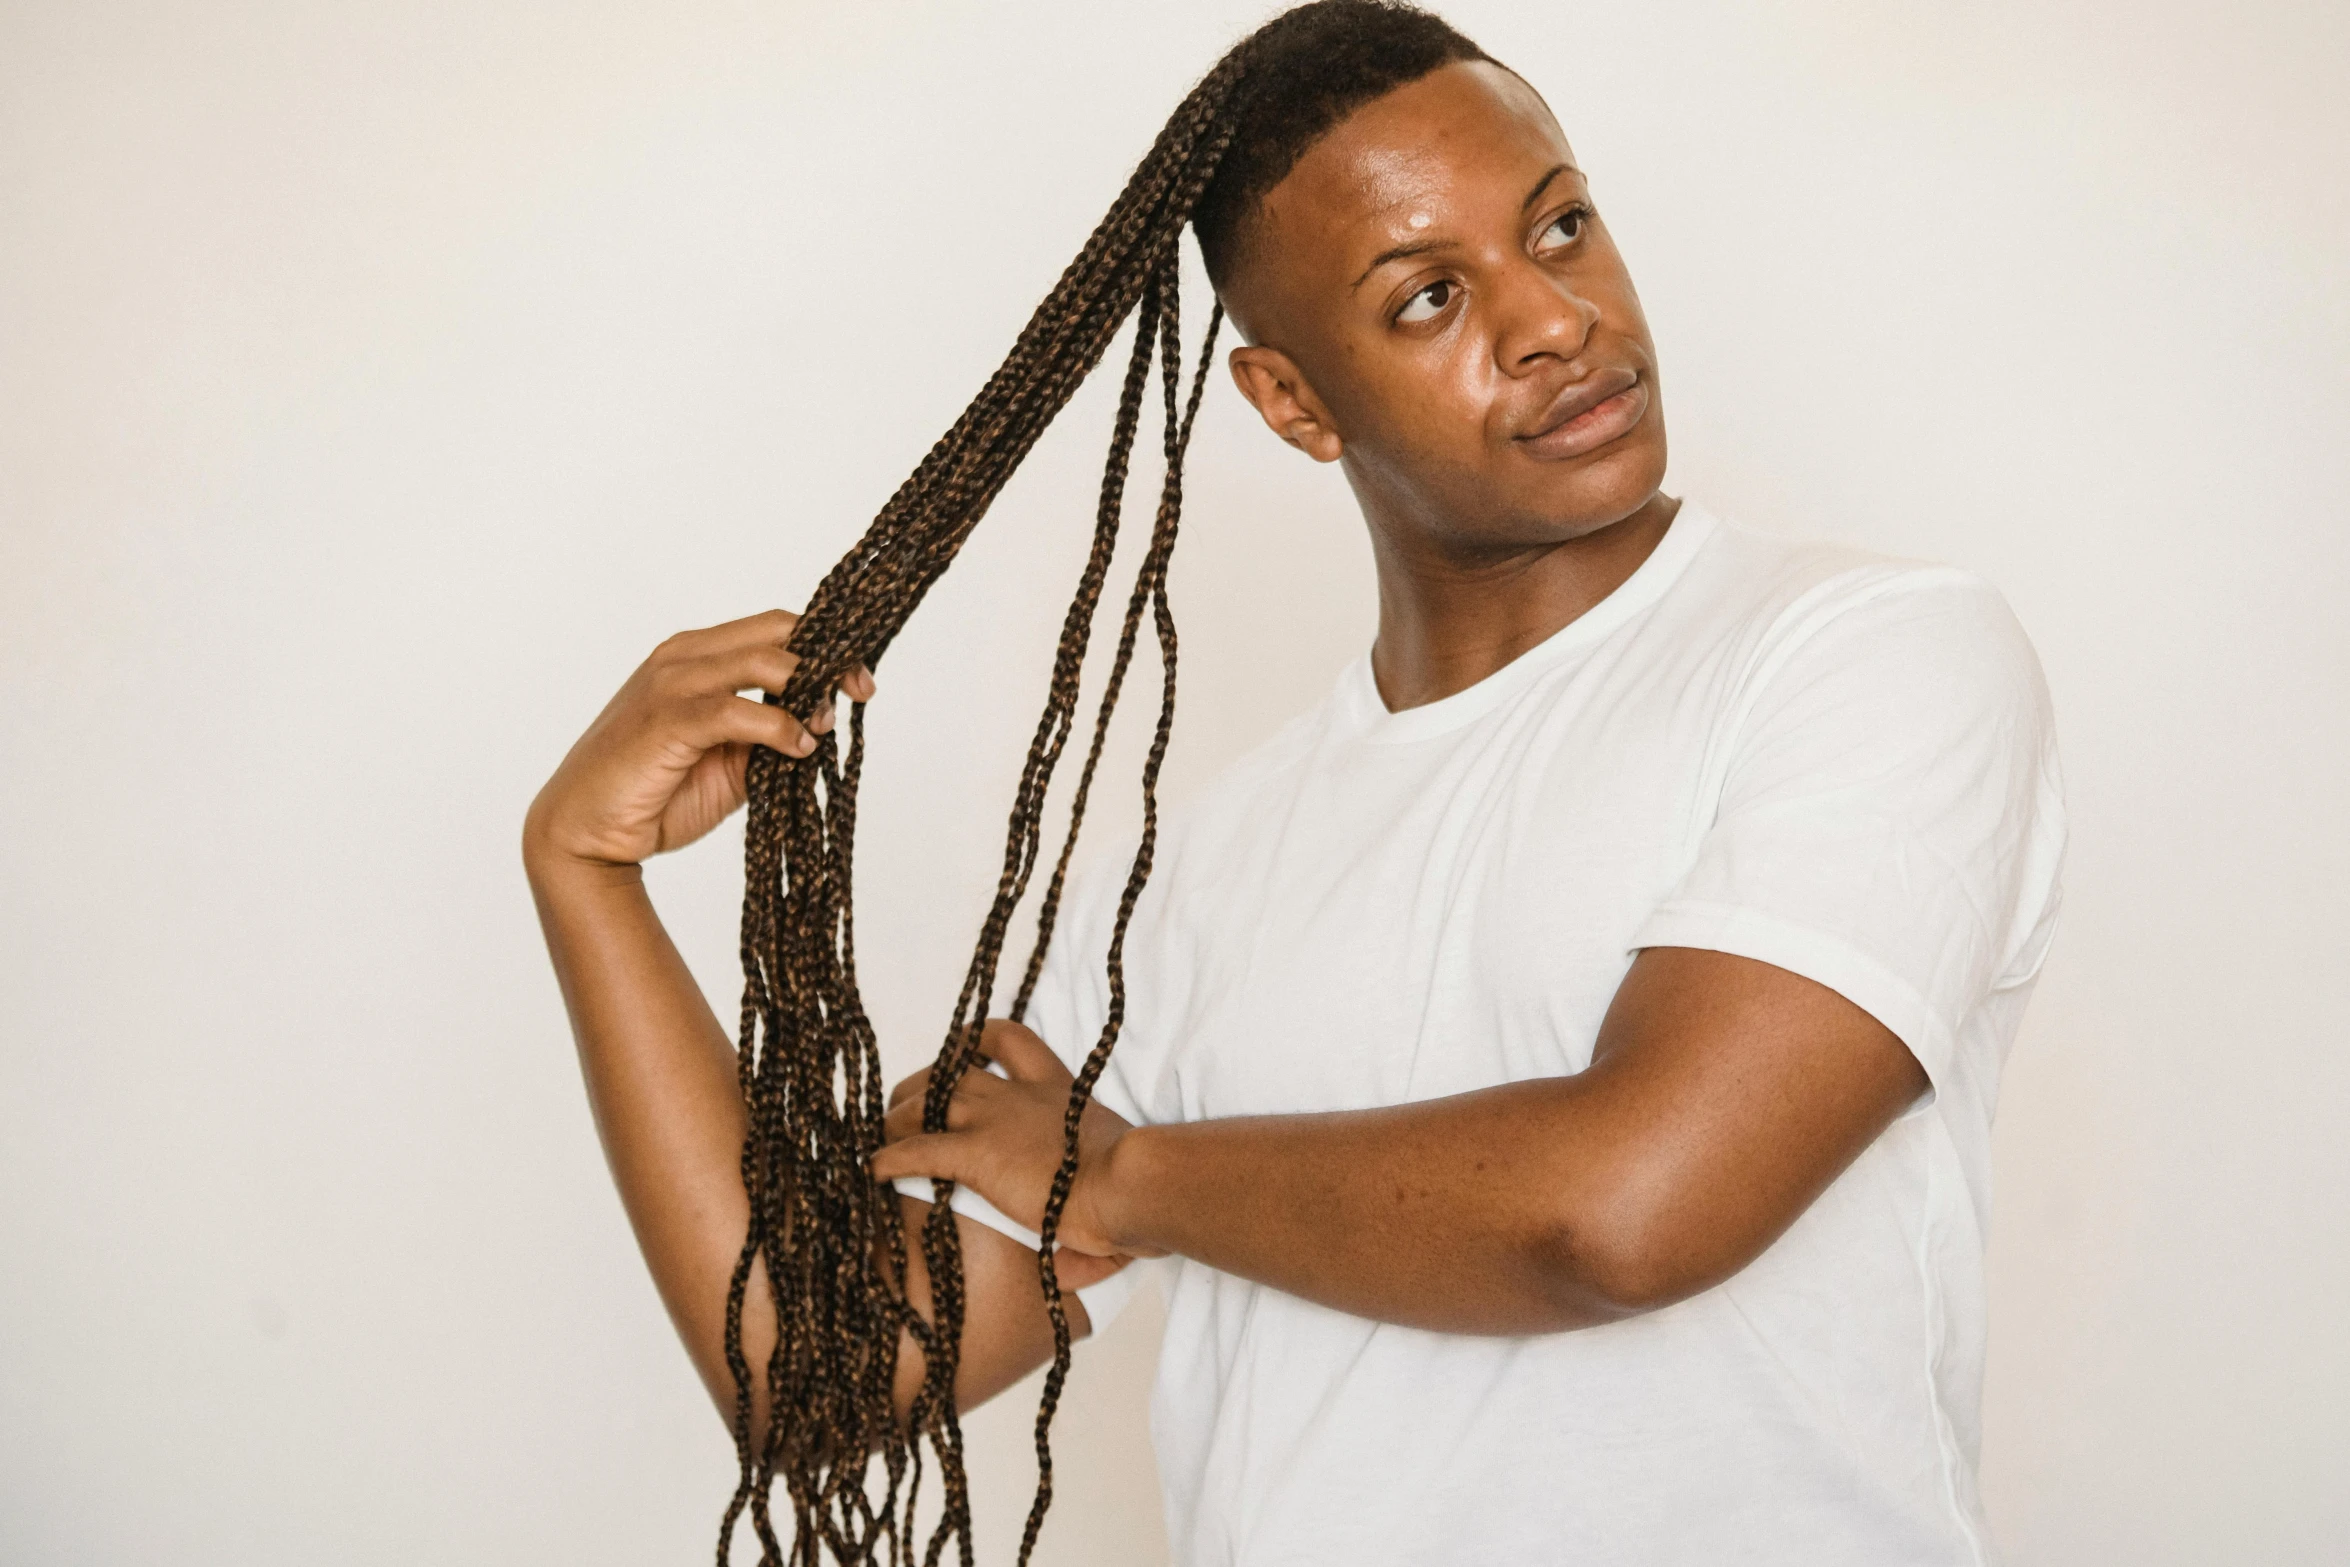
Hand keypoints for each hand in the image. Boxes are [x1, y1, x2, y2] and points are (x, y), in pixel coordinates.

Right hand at [523, 609, 874, 871]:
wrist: (587, 831)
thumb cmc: (656, 794)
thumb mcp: (730, 764)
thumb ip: (769, 737)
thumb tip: (821, 727)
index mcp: (696, 654)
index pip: (773, 626)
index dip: (826, 644)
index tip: (859, 678)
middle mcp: (683, 657)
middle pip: (776, 632)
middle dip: (830, 660)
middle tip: (859, 691)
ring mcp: (671, 684)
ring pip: (762, 662)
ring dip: (806, 691)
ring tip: (822, 727)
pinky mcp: (666, 720)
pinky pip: (737, 711)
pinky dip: (778, 727)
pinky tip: (797, 748)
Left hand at [872, 1020, 1155, 1263]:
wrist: (1129, 1183)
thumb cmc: (1133, 1189)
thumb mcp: (1112, 1189)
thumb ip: (1087, 1227)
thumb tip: (1069, 1272)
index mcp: (1055, 1090)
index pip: (1008, 1039)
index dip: (975, 1040)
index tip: (957, 1050)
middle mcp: (1018, 1096)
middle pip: (950, 1071)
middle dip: (921, 1084)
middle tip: (905, 1108)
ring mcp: (994, 1121)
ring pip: (925, 1103)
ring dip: (897, 1118)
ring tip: (882, 1139)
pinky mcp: (976, 1154)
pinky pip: (917, 1150)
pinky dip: (890, 1158)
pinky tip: (874, 1172)